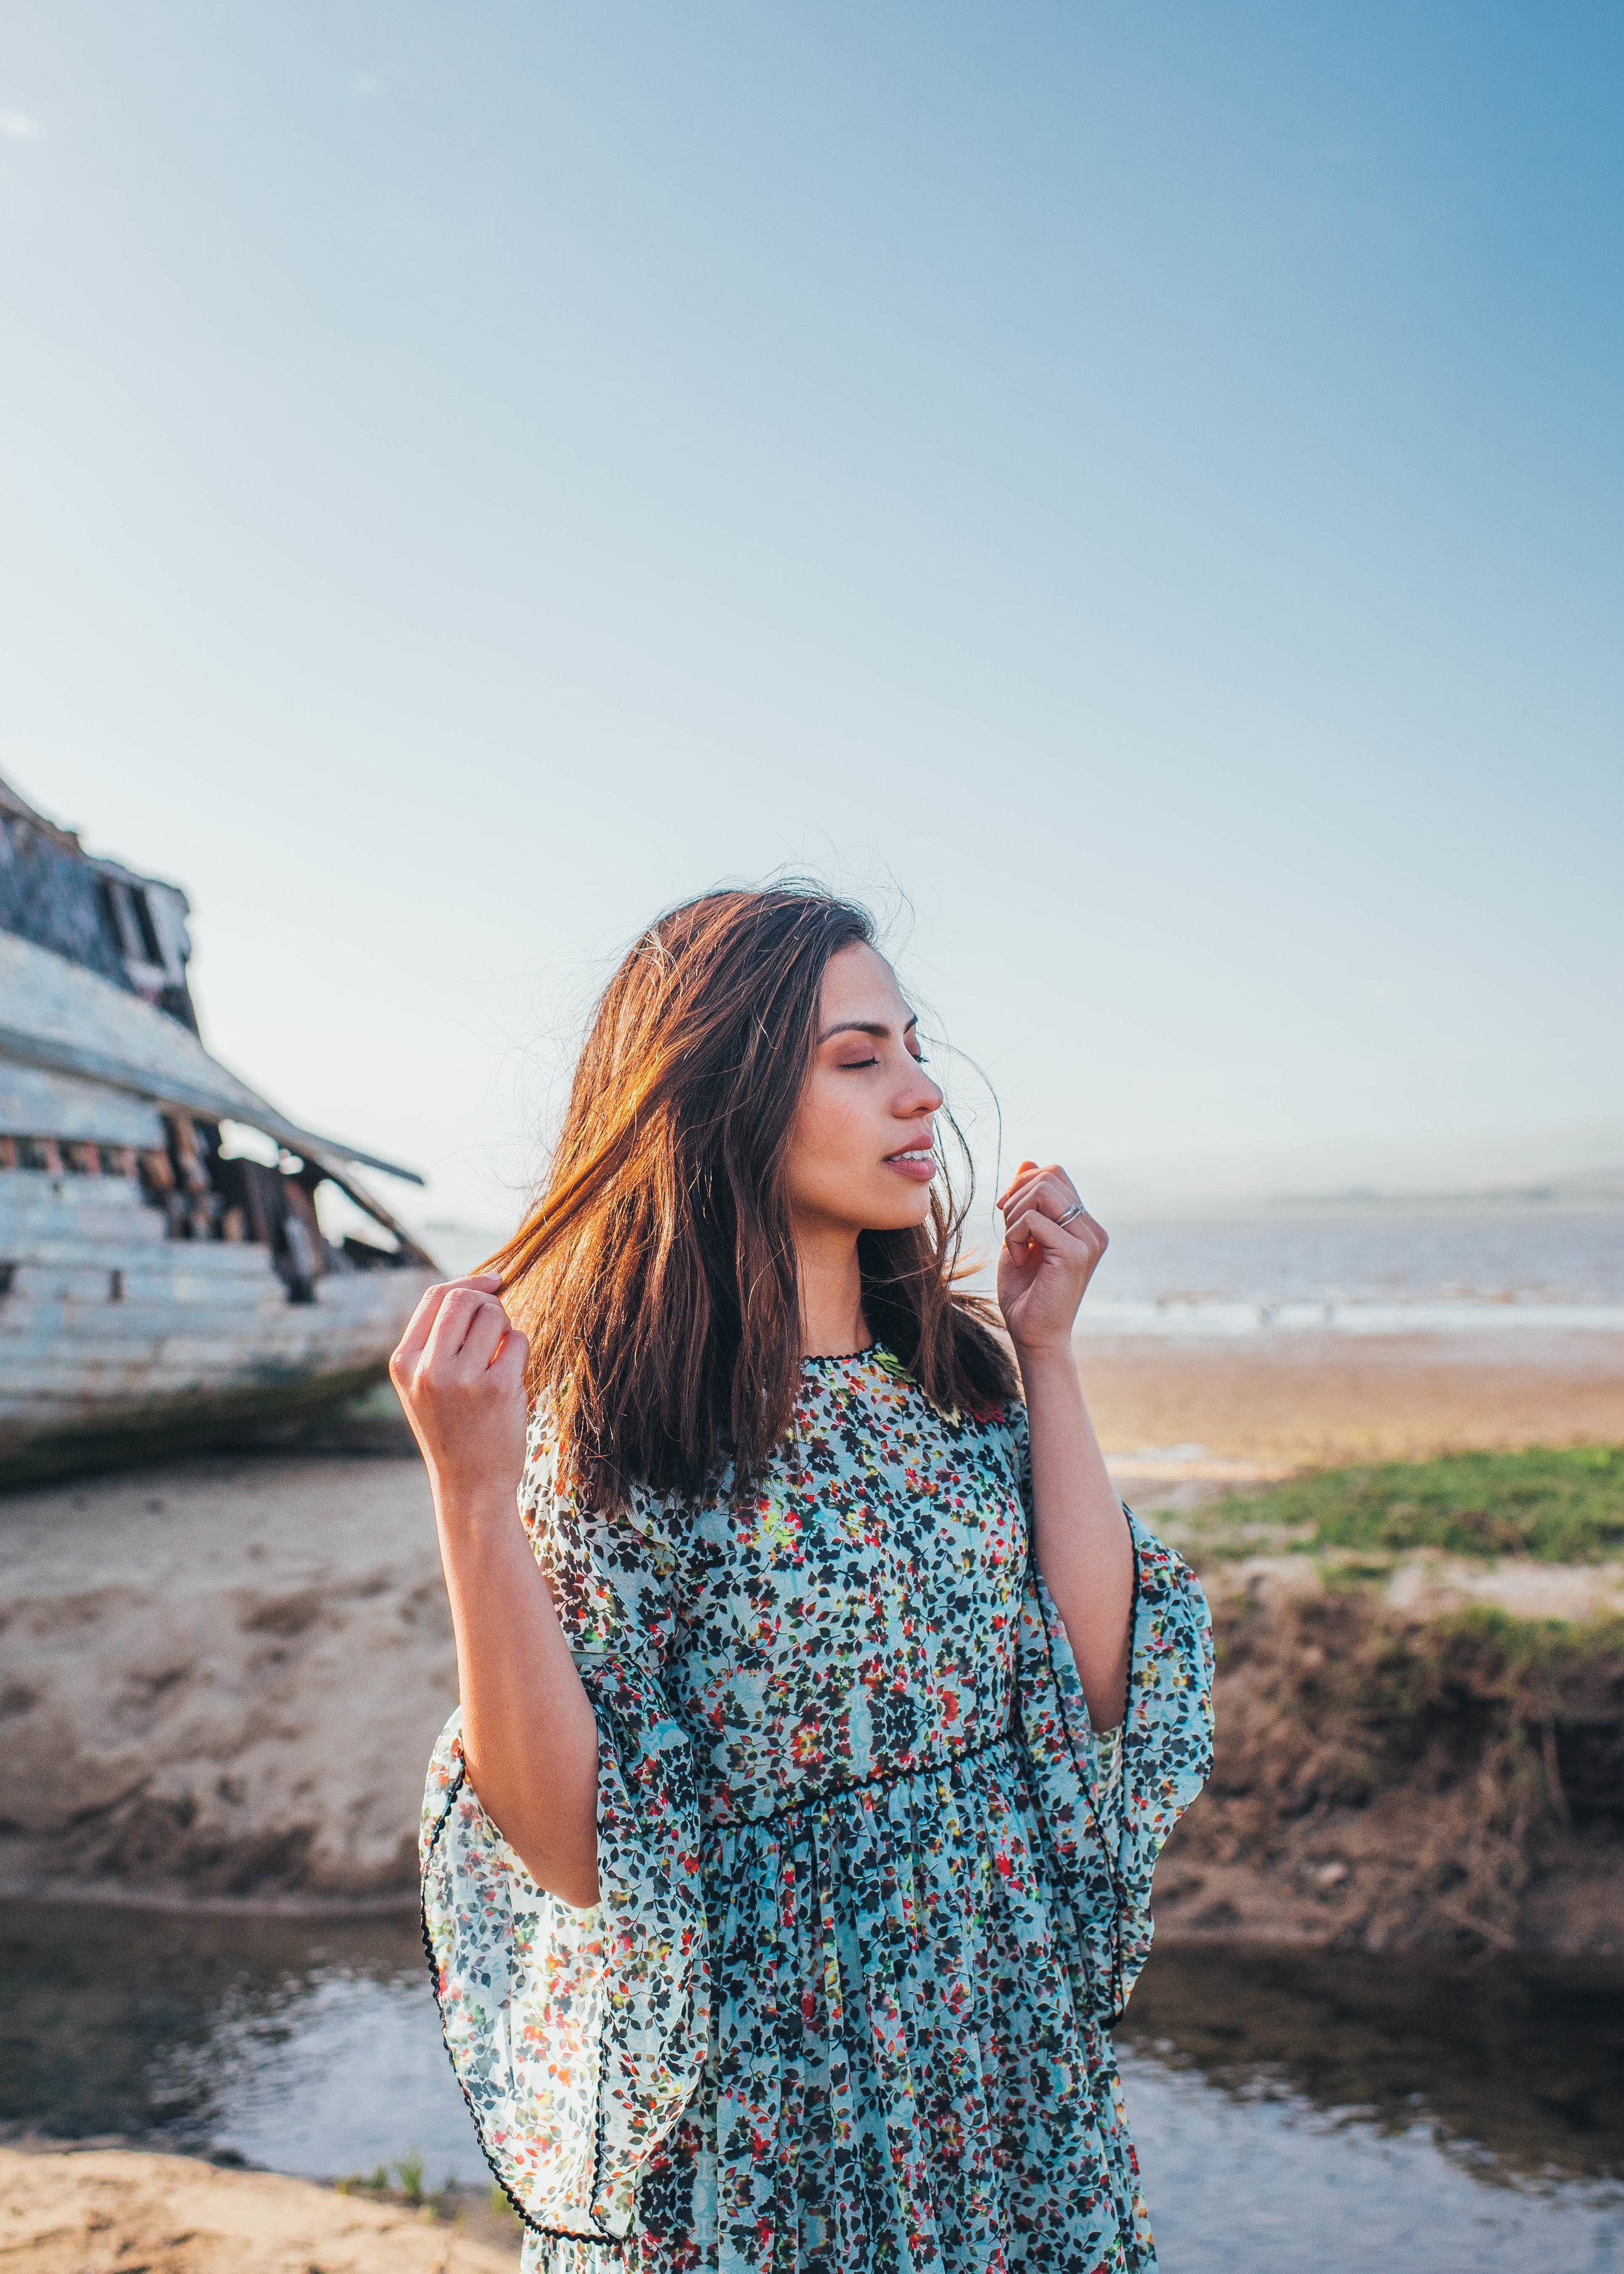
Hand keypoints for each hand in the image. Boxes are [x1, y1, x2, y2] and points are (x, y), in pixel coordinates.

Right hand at [389, 1272, 529, 1512]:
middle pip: (464, 1298)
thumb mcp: (426, 1384)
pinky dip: (520, 1351)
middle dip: (489, 1302)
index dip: (468, 1281)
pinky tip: (512, 1377)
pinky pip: (517, 1341)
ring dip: (506, 1327)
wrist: (469, 1485)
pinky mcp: (497, 1389)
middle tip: (498, 1327)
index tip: (494, 1280)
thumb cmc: (453, 1428)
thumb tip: (482, 1284)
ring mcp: (462, 1378)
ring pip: (494, 1315)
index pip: (435, 1296)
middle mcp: (427, 1368)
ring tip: (501, 1358)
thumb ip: (438, 1338)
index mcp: (403, 1362)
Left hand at [995, 1160, 1107, 1359]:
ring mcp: (1088, 1240)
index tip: (1006, 1211)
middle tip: (1008, 1229)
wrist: (1034, 1336)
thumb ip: (1026, 1202)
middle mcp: (1093, 1229)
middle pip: (1048, 1176)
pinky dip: (1014, 1235)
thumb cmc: (1026, 1293)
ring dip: (1014, 1215)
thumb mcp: (1020, 1236)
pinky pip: (1033, 1219)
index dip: (1022, 1183)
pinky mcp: (1075, 1252)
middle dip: (1015, 1196)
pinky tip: (1020, 1259)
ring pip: (1042, 1191)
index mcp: (1084, 1224)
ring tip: (1015, 1246)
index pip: (1055, 1174)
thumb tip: (1027, 1161)